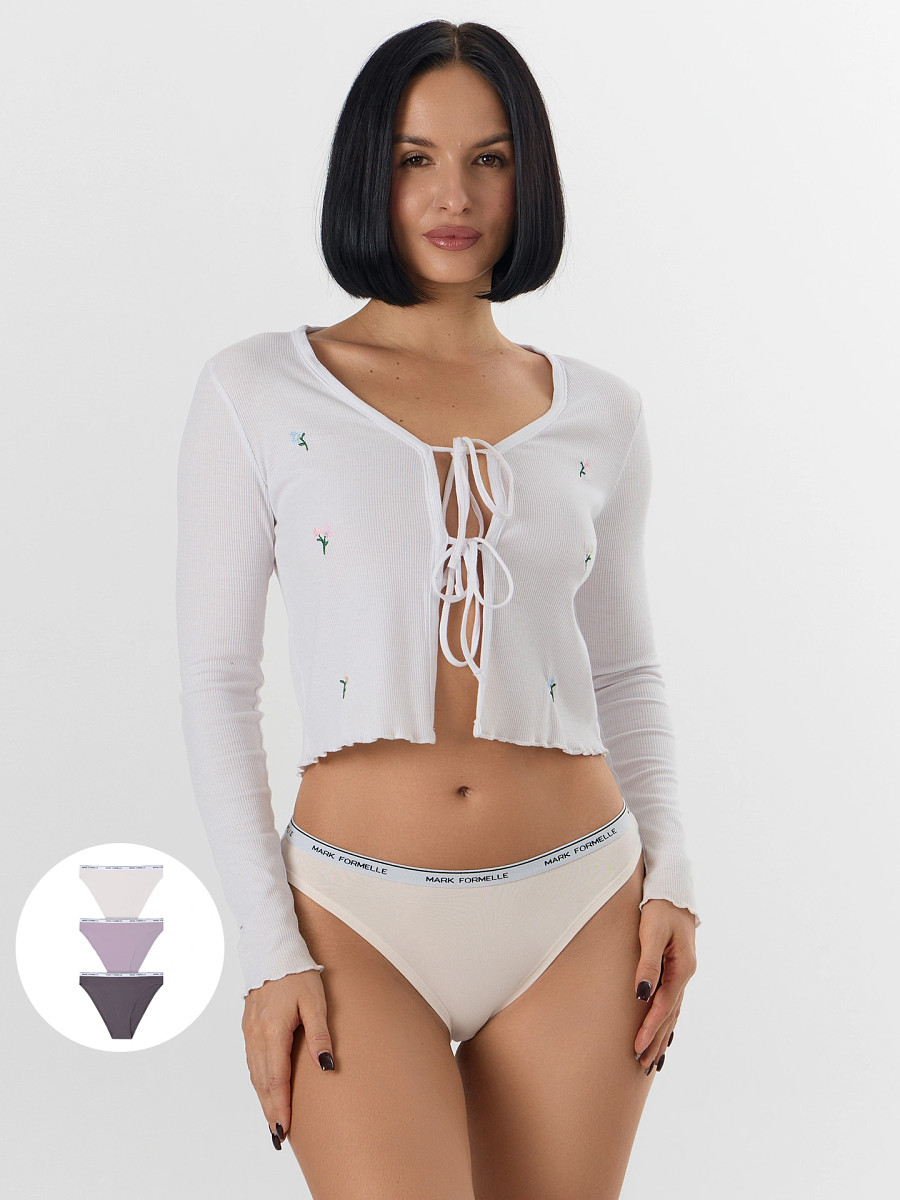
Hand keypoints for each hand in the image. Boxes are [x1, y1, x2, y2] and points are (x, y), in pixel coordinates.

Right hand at [241, 969, 334, 1148]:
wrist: (273, 951)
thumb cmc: (298, 974)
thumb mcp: (315, 1001)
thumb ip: (320, 1033)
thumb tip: (326, 1065)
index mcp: (273, 1031)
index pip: (276, 1078)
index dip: (280, 1105)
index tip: (284, 1129)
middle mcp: (257, 1035)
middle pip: (262, 1082)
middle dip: (270, 1110)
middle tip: (278, 1137)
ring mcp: (250, 1031)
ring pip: (255, 1074)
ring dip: (263, 1099)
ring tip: (272, 1121)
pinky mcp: (249, 1027)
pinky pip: (252, 1061)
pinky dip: (258, 1081)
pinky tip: (264, 1090)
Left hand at [632, 900, 696, 1071]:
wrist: (672, 888)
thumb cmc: (659, 907)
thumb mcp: (651, 931)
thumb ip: (647, 963)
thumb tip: (642, 995)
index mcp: (682, 967)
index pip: (664, 1005)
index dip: (650, 1027)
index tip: (637, 1047)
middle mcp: (685, 973)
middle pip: (670, 1014)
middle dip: (657, 1040)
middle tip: (643, 1065)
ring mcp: (683, 971)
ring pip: (673, 1010)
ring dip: (663, 1034)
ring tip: (653, 1059)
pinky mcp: (677, 967)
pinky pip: (673, 1000)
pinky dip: (668, 1019)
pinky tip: (665, 1031)